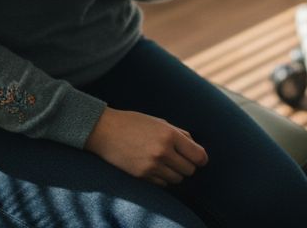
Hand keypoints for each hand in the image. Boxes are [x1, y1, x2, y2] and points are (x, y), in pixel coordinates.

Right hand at [85, 108, 208, 186]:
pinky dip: (163, 179)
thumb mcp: (160, 122)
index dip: (202, 159)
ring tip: (167, 164)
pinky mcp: (142, 175)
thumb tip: (197, 149)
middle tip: (180, 160)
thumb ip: (180, 134)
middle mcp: (163, 151)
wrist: (105, 131)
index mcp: (170, 135)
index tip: (200, 160)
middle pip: (189, 170)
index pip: (198, 155)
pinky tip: (156, 168)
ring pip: (177, 179)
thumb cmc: (134, 123)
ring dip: (176, 173)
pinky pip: (163, 184)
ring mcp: (152, 165)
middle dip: (188, 166)